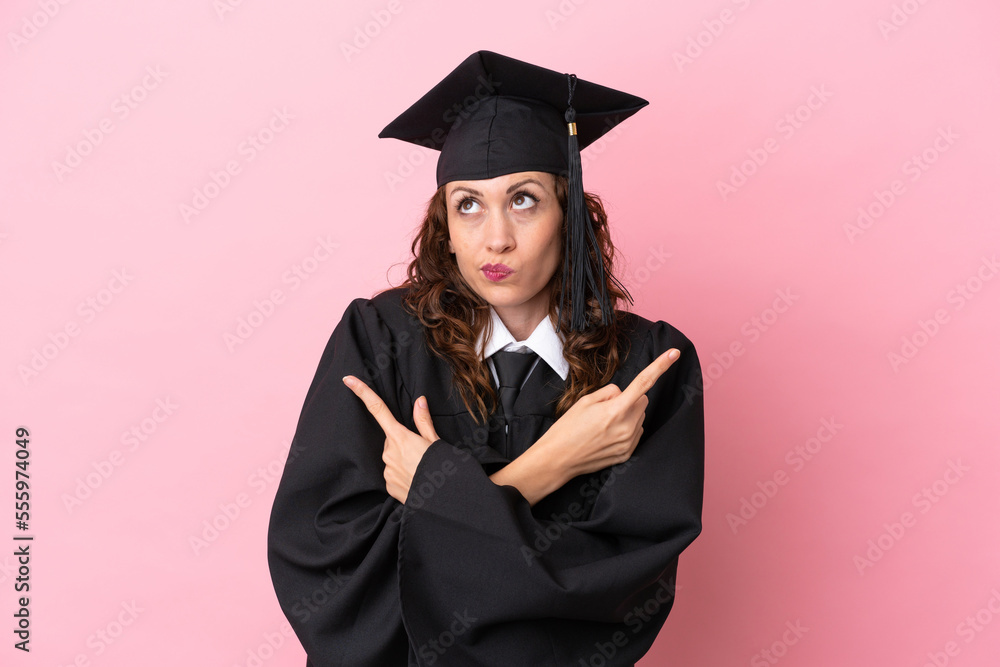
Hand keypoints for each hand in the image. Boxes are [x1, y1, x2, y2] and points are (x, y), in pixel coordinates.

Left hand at [342, 375, 439, 503]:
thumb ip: (423, 421)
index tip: (348, 380)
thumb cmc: (442, 467)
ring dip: (404, 460)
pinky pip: (393, 474)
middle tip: (421, 452)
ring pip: (392, 457)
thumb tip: (419, 401)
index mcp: (400, 436)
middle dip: (403, 442)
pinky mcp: (388, 485)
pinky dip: (403, 474)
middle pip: (391, 439)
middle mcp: (389, 452)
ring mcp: (387, 470)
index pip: (378, 410)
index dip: (362, 392)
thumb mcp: (436, 441)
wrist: (442, 500)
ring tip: (421, 468)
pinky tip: (416, 479)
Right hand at [536, 348, 680, 482]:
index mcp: (616, 410)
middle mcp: (627, 427)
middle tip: (606, 408)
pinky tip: (606, 435)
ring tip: (603, 424)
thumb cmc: (568, 428)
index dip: (660, 366)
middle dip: (629, 399)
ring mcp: (628, 442)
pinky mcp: (627, 454)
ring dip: (627, 415)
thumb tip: (623, 394)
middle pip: (642, 401)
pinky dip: (626, 429)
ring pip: (639, 417)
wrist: (558, 459)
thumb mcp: (585, 401)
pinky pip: (636, 433)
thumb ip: (610, 392)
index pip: (644, 382)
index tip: (674, 353)